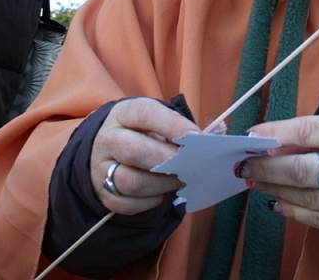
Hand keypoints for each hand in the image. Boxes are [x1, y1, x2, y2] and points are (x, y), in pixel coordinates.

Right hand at [90, 98, 198, 214]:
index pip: (145, 114)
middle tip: (191, 165)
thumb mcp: (159, 122)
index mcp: (124, 114)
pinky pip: (127, 204)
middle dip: (168, 160)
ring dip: (162, 184)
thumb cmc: (145, 134)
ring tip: (180, 180)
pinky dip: (150, 201)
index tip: (196, 137)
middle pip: (134, 151)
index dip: (172, 125)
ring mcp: (101, 168)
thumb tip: (216, 133)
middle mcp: (108, 139)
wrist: (111, 151)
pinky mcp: (104, 194)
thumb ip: (184, 128)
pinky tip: (161, 193)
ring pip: (131, 181)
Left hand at [242, 115, 318, 234]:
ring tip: (255, 180)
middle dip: (267, 166)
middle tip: (244, 164)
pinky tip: (276, 201)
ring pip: (307, 196)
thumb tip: (273, 142)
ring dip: (275, 188)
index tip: (251, 136)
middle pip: (304, 169)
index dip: (276, 133)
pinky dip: (292, 211)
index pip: (309, 132)